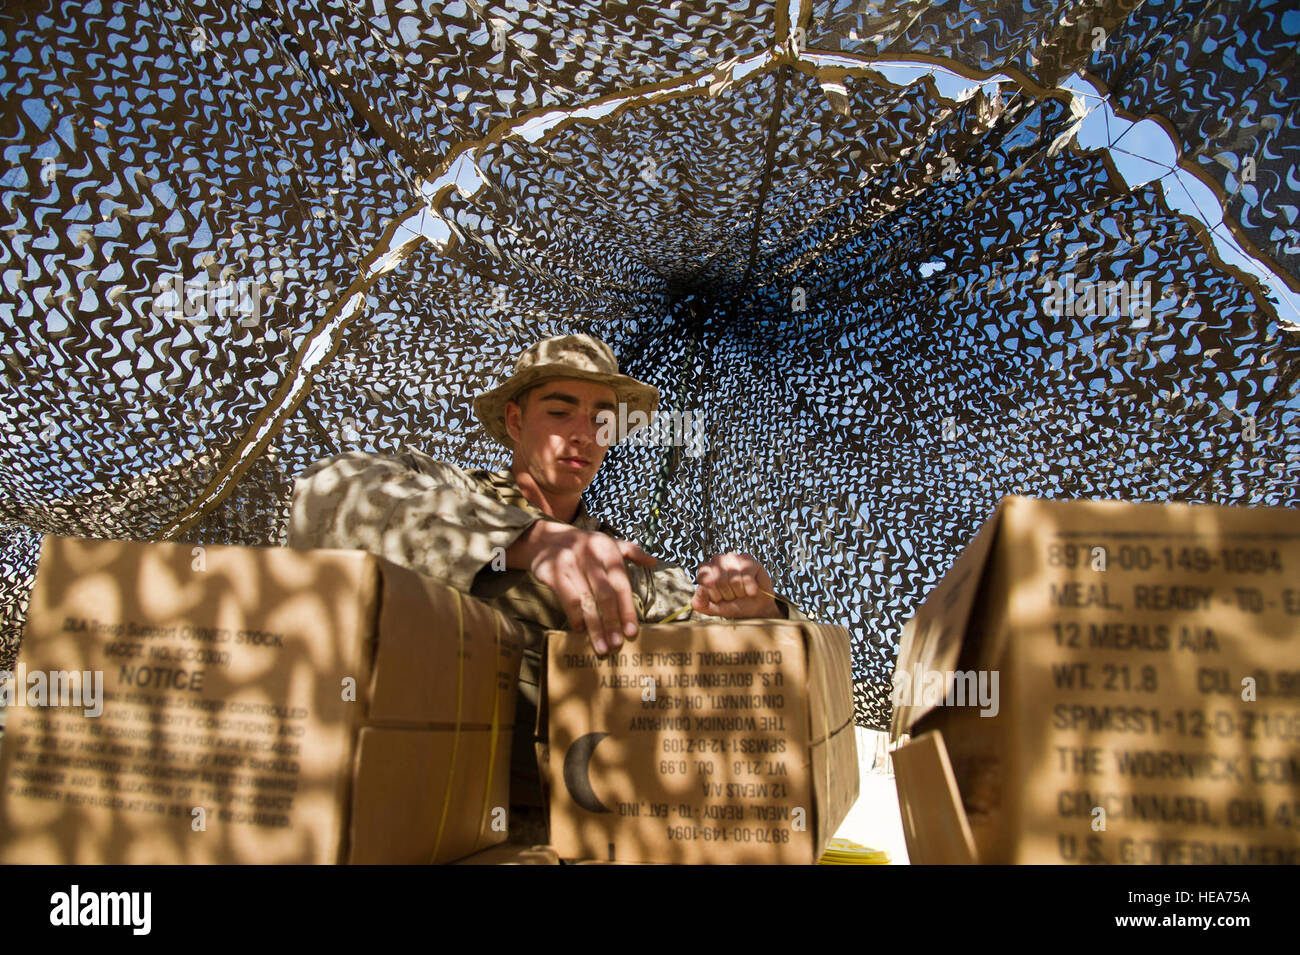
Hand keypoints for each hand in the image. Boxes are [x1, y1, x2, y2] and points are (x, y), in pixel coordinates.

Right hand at [506, 520, 657, 654]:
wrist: (545, 538)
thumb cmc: (583, 545)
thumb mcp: (608, 542)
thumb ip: (631, 551)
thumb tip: (654, 561)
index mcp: (607, 548)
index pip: (621, 583)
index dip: (627, 609)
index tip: (631, 632)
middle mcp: (589, 554)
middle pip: (604, 594)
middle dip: (612, 622)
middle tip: (617, 644)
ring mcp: (569, 563)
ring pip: (585, 601)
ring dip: (594, 627)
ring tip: (601, 647)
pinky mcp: (551, 572)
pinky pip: (566, 599)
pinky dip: (575, 617)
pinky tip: (580, 630)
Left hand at [691, 552, 780, 618]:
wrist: (755, 608)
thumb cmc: (733, 605)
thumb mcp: (713, 609)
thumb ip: (700, 603)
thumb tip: (700, 590)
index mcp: (705, 570)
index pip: (704, 580)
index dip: (714, 594)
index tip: (720, 598)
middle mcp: (717, 560)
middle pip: (719, 580)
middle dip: (727, 593)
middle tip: (732, 595)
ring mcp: (733, 558)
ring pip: (733, 578)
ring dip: (739, 591)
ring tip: (741, 592)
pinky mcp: (748, 559)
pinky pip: (747, 575)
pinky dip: (750, 588)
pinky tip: (751, 590)